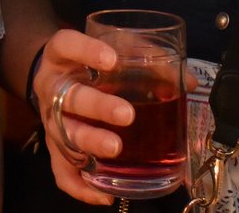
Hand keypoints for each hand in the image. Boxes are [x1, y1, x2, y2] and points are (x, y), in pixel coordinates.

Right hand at [30, 29, 130, 205]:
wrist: (57, 76)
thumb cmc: (91, 61)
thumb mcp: (112, 48)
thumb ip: (147, 59)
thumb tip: (188, 82)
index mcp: (61, 56)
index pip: (66, 45)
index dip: (85, 51)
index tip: (112, 60)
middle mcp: (51, 87)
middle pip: (68, 97)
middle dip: (97, 106)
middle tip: (126, 114)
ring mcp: (50, 119)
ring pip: (64, 134)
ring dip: (90, 143)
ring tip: (116, 149)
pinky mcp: (53, 148)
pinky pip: (61, 172)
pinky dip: (81, 186)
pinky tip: (105, 194)